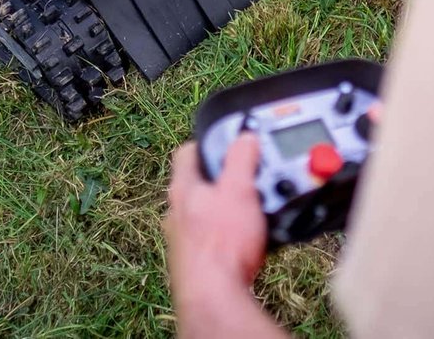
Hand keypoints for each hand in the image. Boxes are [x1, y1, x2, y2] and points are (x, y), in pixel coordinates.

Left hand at [166, 133, 267, 295]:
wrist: (214, 295)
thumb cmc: (221, 243)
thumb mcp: (239, 188)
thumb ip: (241, 158)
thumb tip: (245, 137)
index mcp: (183, 189)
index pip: (186, 153)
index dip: (207, 144)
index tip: (226, 143)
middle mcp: (177, 213)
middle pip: (199, 184)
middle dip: (225, 180)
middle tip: (250, 180)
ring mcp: (184, 239)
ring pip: (207, 214)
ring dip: (229, 210)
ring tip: (256, 212)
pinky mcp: (196, 261)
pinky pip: (214, 240)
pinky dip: (230, 236)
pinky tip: (248, 242)